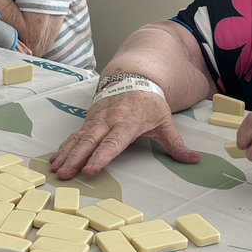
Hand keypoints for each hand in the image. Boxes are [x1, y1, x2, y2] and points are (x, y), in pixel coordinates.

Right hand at [51, 92, 201, 177]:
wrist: (133, 77)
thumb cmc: (150, 103)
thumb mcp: (165, 121)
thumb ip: (176, 144)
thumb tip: (196, 160)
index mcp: (128, 122)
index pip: (113, 142)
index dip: (102, 156)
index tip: (91, 169)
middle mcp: (109, 120)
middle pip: (90, 141)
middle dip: (77, 158)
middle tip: (66, 174)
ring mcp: (96, 119)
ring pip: (79, 138)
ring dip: (66, 155)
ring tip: (56, 170)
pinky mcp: (89, 120)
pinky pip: (74, 135)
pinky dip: (64, 148)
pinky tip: (55, 160)